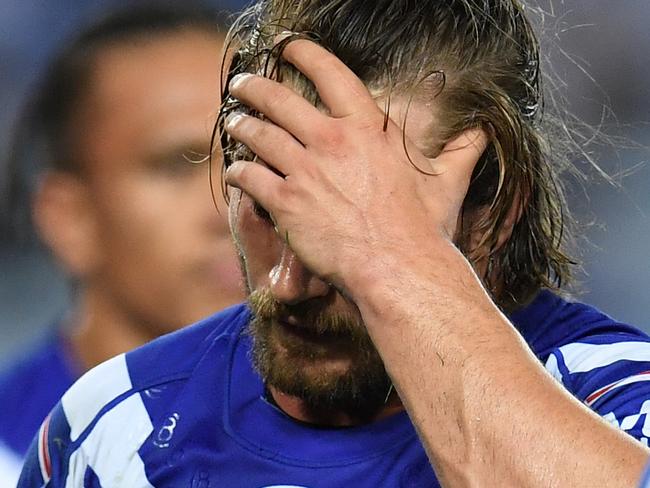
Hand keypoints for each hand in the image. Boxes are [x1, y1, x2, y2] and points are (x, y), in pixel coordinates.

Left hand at [224, 37, 485, 293]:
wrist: (396, 267)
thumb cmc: (422, 228)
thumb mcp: (447, 183)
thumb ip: (461, 153)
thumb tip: (482, 134)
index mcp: (368, 129)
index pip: (330, 74)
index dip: (304, 52)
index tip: (288, 45)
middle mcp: (331, 141)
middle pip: (280, 100)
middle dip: (255, 87)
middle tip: (242, 85)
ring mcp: (305, 171)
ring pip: (259, 136)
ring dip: (241, 126)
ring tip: (233, 122)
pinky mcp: (286, 203)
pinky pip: (250, 178)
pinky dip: (239, 172)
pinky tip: (235, 172)